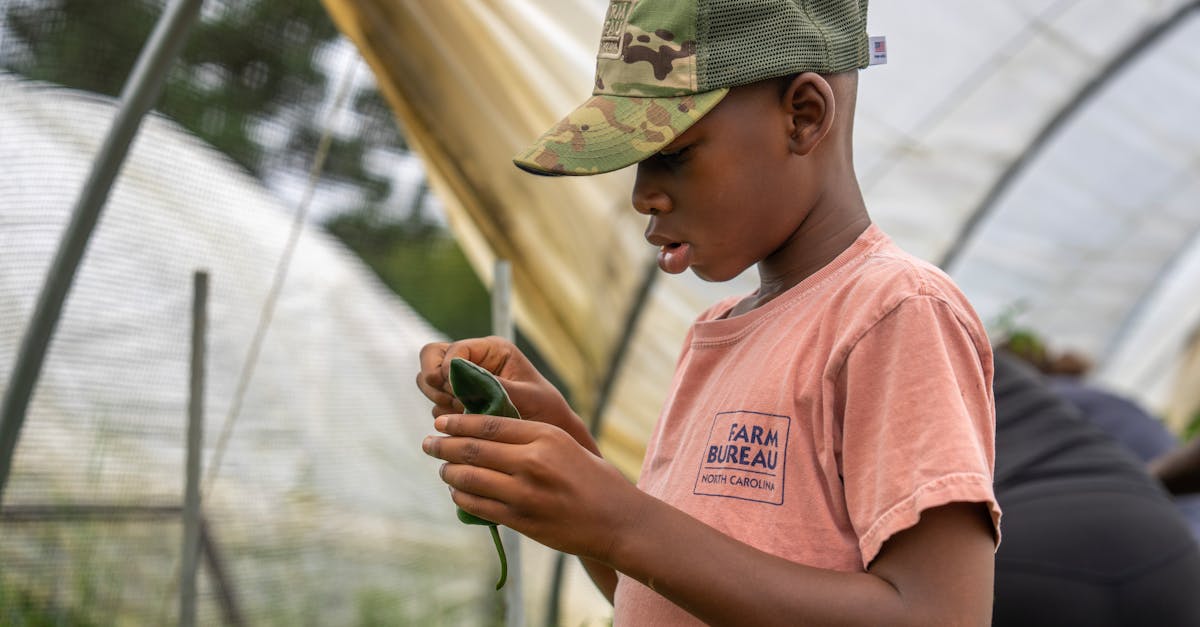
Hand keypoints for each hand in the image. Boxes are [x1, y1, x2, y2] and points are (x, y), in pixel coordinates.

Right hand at [416, 337, 598, 453]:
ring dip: (440, 400)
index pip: (452, 350)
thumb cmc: (545, 411)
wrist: (551, 435)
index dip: (448, 369)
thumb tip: (455, 372)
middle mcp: (474, 360)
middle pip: (430, 357)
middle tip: (454, 402)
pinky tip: (469, 425)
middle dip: (435, 382)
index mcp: (491, 350)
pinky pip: (436, 405)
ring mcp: (463, 381)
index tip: (458, 392)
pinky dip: (446, 417)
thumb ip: (490, 384)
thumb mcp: (523, 395)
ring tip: (466, 415)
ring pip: (428, 382)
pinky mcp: (458, 402)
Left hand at [422, 412, 644, 561]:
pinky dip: (462, 498)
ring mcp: (524, 494)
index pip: (489, 423)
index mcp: (545, 436)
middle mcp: (532, 462)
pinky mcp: (521, 521)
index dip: (459, 422)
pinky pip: (479, 506)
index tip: (441, 421)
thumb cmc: (594, 479)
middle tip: (428, 443)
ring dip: (449, 473)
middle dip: (444, 446)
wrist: (617, 521)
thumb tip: (488, 431)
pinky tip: (457, 493)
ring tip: (442, 469)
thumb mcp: (566, 445)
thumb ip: (530, 437)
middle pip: (473, 449)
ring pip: (470, 479)